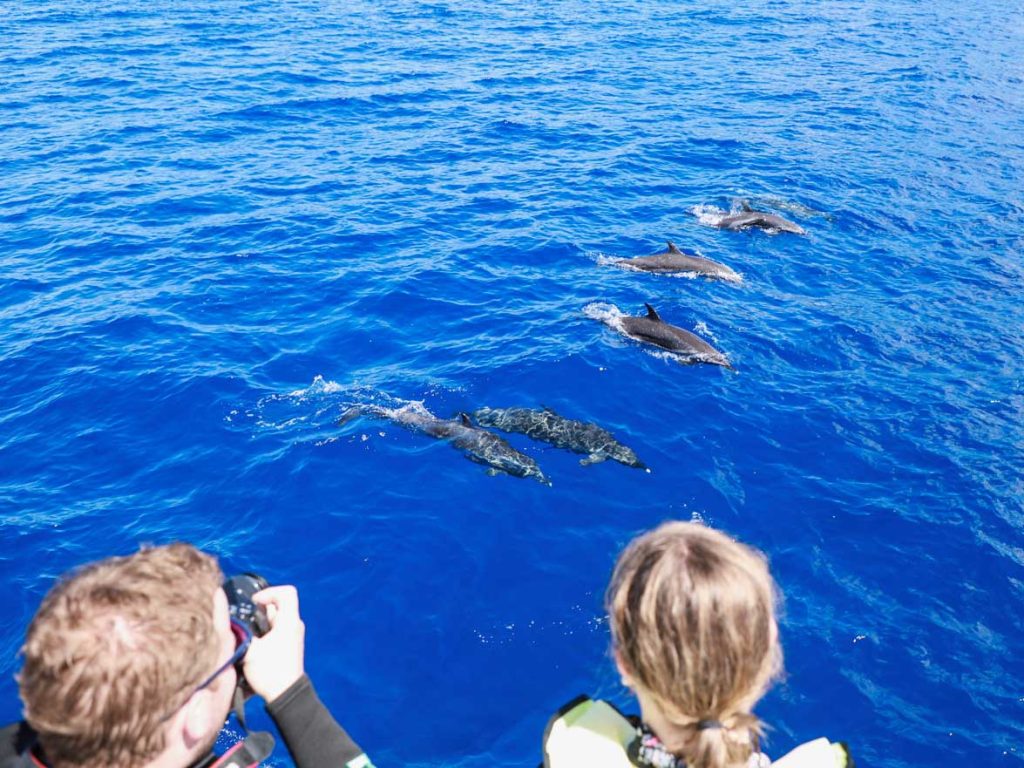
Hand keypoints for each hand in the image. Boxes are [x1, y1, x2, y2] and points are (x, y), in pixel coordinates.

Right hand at [242, 585, 305, 703]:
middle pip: (277, 606)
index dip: (269, 592)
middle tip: (244, 620)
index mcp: (289, 621)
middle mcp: (293, 625)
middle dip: (259, 610)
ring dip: (260, 623)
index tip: (254, 603)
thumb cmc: (270, 671)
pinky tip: (251, 643)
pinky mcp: (288, 645)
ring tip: (245, 633)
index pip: (286, 592)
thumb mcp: (250, 650)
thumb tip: (230, 623)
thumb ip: (241, 633)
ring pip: (275, 619)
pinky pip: (276, 630)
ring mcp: (292, 635)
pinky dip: (264, 632)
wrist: (285, 695)